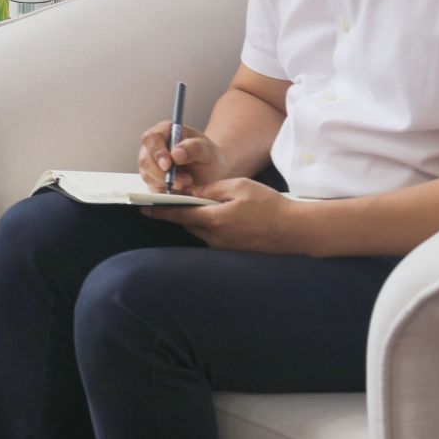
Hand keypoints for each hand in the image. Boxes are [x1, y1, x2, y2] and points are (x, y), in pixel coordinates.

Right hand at [138, 120, 227, 194]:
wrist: (211, 172)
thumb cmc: (208, 156)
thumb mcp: (207, 150)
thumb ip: (194, 148)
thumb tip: (176, 153)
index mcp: (166, 131)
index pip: (152, 138)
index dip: (157, 152)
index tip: (167, 165)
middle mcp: (154, 147)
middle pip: (145, 159)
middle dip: (161, 174)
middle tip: (181, 182)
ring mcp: (151, 164)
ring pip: (147, 175)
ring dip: (166, 183)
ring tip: (187, 182)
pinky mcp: (153, 180)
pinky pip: (152, 188)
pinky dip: (166, 191)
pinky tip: (181, 189)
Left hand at [152, 178, 302, 253]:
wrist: (295, 230)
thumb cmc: (269, 205)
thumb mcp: (238, 187)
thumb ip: (211, 189)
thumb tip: (190, 190)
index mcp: (215, 220)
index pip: (179, 214)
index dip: (160, 211)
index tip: (144, 208)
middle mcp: (216, 238)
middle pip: (188, 222)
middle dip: (179, 211)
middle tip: (172, 198)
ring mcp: (224, 247)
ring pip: (200, 230)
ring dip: (196, 218)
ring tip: (199, 204)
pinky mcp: (232, 251)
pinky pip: (212, 237)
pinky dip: (209, 226)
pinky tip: (218, 216)